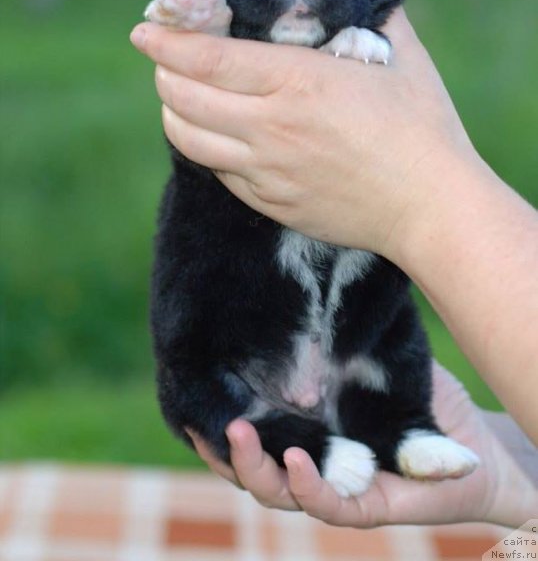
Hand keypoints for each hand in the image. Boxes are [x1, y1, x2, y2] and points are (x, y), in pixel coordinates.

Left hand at [130, 8, 474, 261]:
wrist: (431, 207)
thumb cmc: (423, 128)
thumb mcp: (402, 57)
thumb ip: (373, 14)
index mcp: (298, 83)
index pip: (208, 59)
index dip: (167, 43)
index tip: (144, 30)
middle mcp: (272, 128)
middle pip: (184, 99)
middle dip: (163, 74)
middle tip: (164, 61)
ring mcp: (267, 172)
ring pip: (190, 140)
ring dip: (174, 113)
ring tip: (179, 97)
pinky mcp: (272, 203)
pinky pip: (219, 172)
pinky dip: (204, 147)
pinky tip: (215, 136)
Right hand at [186, 363, 536, 528]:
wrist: (473, 438)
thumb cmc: (418, 391)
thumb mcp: (372, 349)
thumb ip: (339, 329)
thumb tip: (300, 276)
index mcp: (299, 425)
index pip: (247, 428)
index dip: (213, 416)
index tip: (190, 392)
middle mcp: (306, 459)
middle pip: (246, 462)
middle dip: (220, 444)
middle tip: (199, 416)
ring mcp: (332, 486)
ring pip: (274, 489)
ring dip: (251, 466)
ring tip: (236, 432)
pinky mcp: (364, 507)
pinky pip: (326, 503)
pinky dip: (305, 484)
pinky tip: (294, 457)